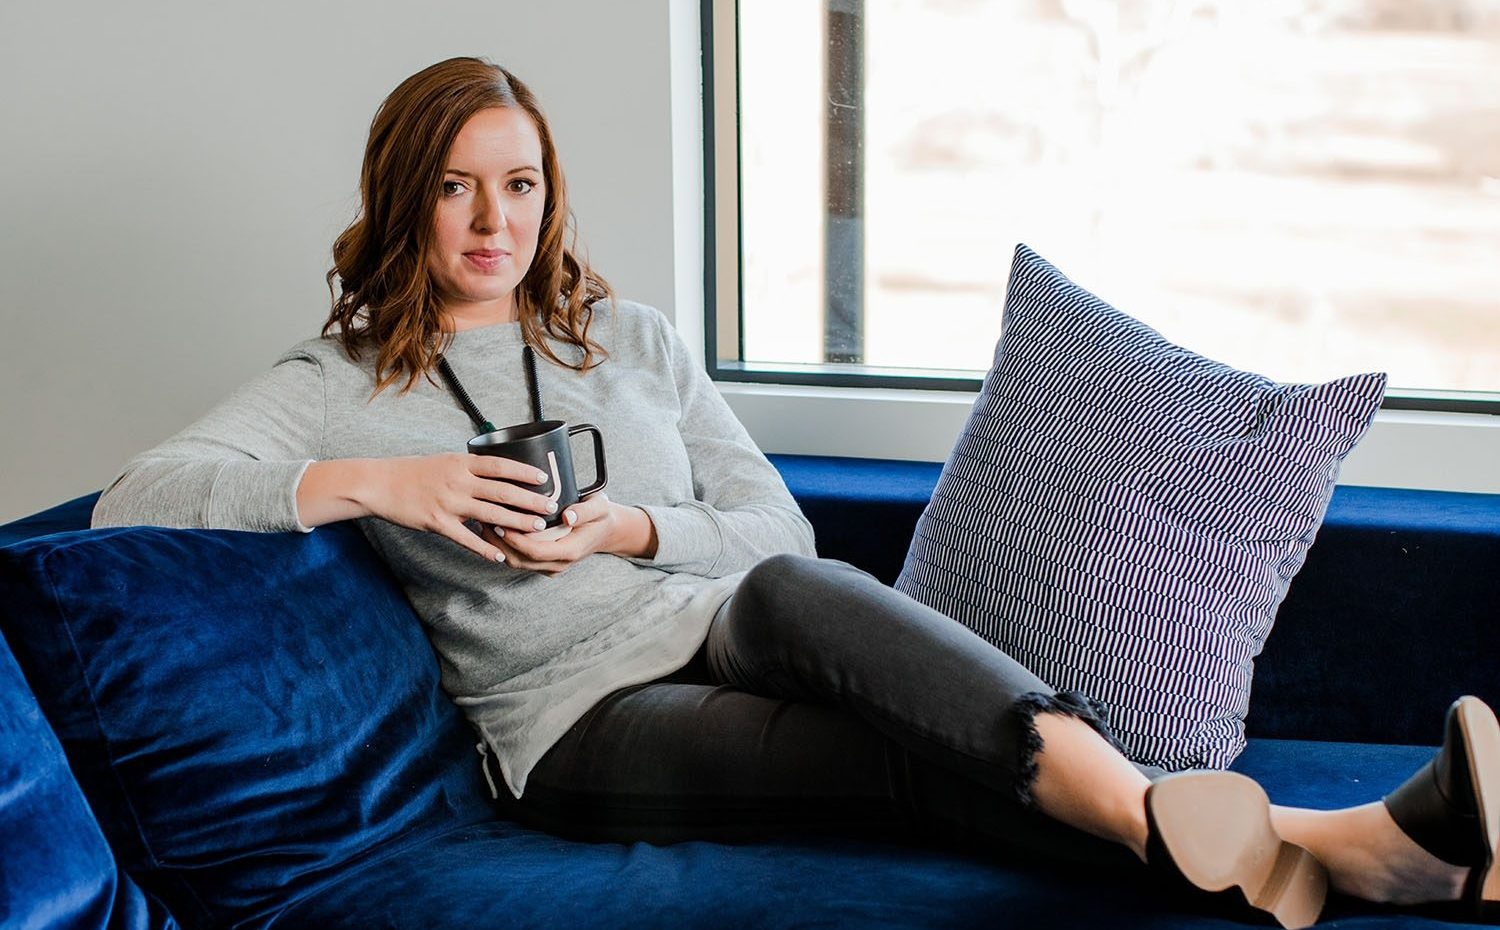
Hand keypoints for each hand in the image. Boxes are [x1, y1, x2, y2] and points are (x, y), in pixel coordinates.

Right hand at [362, 452, 559, 562]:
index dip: (524, 471)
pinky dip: (484, 548)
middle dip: (530, 500)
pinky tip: (500, 555)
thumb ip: (469, 469)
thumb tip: (495, 473)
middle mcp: (458, 481)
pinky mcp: (437, 523)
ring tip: (537, 529)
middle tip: (551, 506)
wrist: (379, 484)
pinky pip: (466, 538)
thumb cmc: (413, 473)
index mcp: (461, 463)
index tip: (544, 477)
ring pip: (490, 515)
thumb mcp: (444, 461)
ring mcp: (448, 503)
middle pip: (502, 491)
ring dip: (516, 523)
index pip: (500, 465)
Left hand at [478, 492, 624, 575]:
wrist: (607, 532)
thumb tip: (567, 516)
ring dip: (499, 546)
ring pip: (517, 562)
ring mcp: (551, 567)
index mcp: (570, 551)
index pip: (535, 551)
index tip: (501, 522)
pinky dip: (505, 547)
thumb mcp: (600, 508)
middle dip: (500, 543)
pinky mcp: (544, 564)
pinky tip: (495, 530)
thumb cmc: (601, 516)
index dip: (515, 539)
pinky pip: (520, 560)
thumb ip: (585, 511)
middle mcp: (559, 564)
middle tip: (485, 520)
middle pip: (521, 560)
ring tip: (485, 524)